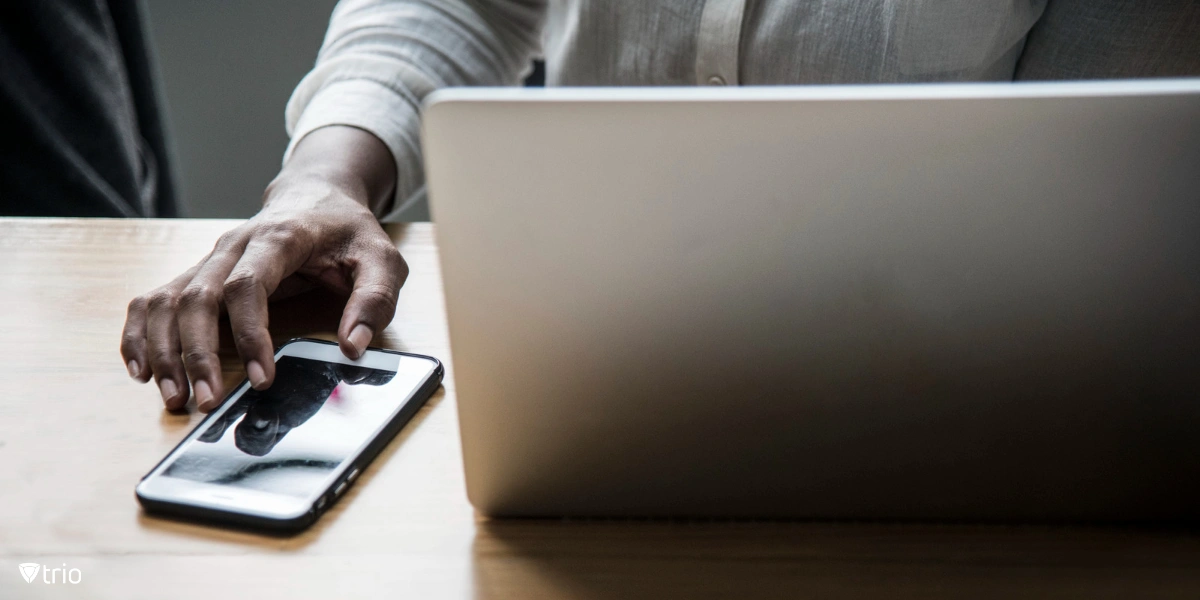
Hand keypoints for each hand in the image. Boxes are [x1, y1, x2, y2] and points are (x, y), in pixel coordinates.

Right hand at [120, 126, 403, 410]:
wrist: (316, 197)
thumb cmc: (348, 232)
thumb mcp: (382, 259)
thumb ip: (374, 300)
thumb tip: (354, 346)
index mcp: (279, 238)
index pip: (249, 285)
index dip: (251, 333)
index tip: (262, 379)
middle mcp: (233, 246)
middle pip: (198, 296)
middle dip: (197, 353)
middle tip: (206, 401)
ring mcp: (210, 259)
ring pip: (168, 300)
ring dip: (163, 350)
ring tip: (173, 397)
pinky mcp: (198, 273)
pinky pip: (155, 300)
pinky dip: (141, 333)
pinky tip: (142, 369)